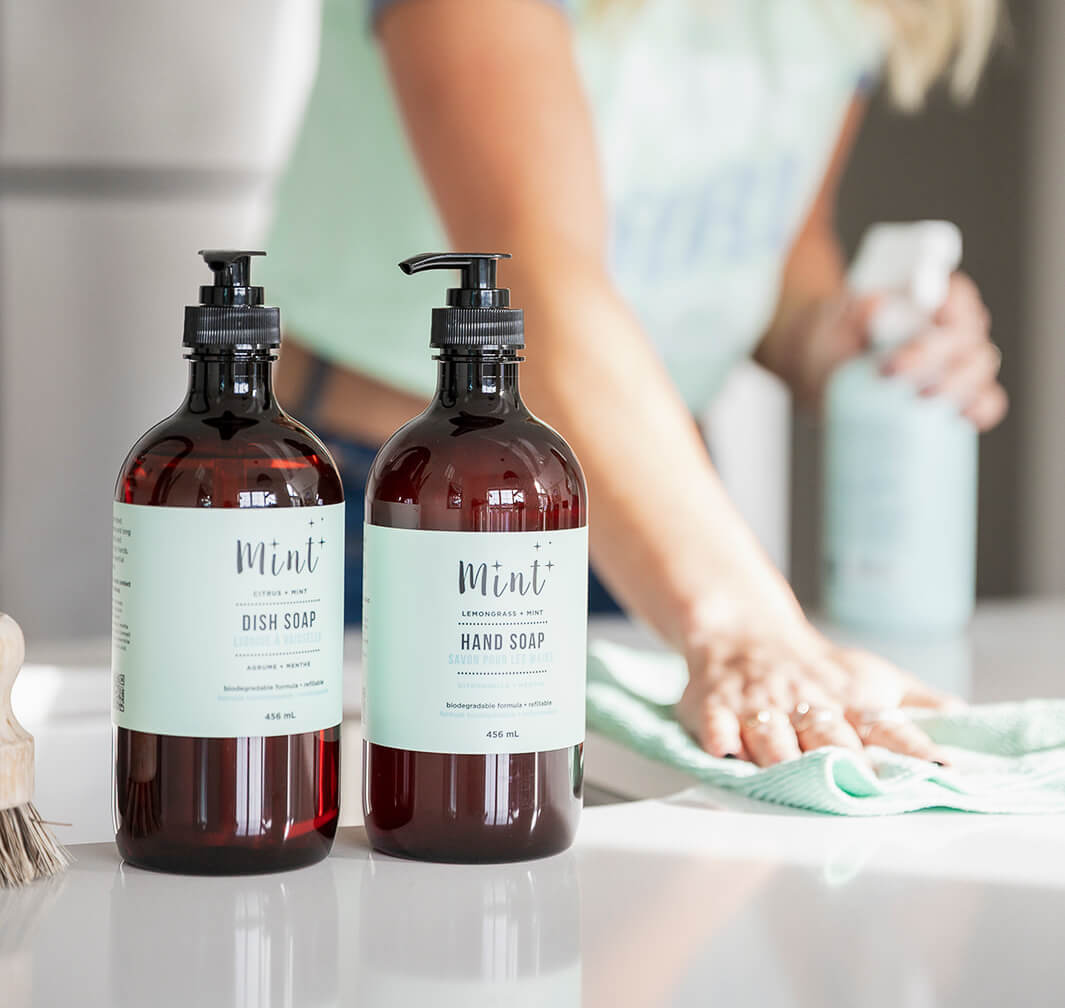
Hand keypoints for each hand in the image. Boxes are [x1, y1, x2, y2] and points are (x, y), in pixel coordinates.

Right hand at [675, 624, 956, 766]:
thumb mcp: (871, 675)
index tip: (938, 770)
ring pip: (772, 734)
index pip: (888, 726)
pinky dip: (720, 738)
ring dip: (784, 757)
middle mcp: (806, 702)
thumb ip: (916, 703)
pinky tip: (725, 752)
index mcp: (849, 699)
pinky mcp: (716, 705)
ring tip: (795, 781)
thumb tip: (966, 717)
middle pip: (828, 736)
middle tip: (863, 788)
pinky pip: (716, 723)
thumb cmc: (815, 666)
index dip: (913, 748)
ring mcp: (759, 705)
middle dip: (846, 761)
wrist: (744, 631)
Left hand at [789, 273, 1006, 430]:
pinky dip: (978, 411)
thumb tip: (876, 303)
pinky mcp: (955, 400)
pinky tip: (958, 418)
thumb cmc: (833, 341)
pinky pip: (984, 404)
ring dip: (958, 384)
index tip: (934, 314)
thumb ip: (853, 312)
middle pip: (966, 336)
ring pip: (979, 368)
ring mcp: (957, 365)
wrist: (821, 377)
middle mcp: (951, 330)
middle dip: (933, 354)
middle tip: (893, 370)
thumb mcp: (833, 323)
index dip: (953, 303)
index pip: (955, 294)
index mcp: (927, 300)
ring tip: (920, 398)